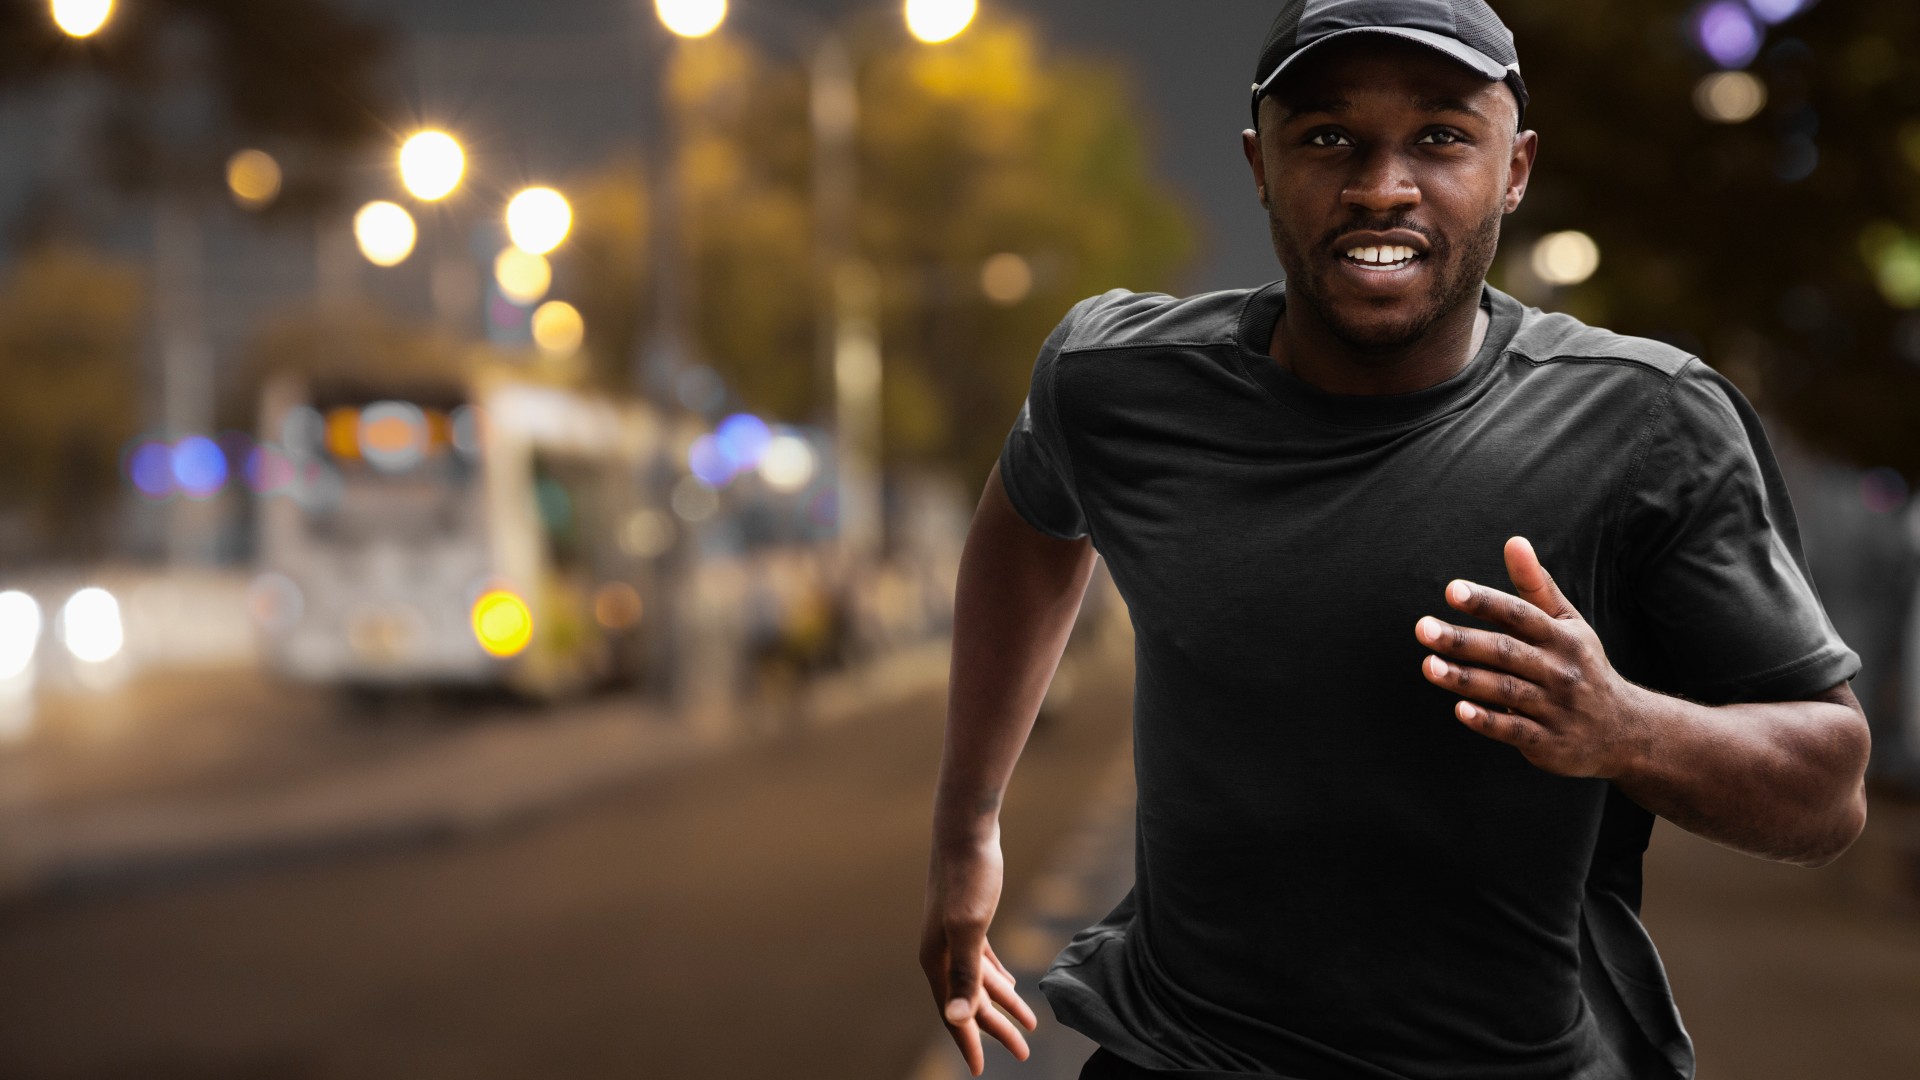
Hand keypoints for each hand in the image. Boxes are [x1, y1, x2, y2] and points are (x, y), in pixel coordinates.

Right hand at [918, 838, 1039, 1075]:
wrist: (966, 828)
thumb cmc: (969, 875)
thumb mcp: (971, 925)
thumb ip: (965, 973)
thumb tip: (956, 1017)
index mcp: (937, 959)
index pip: (953, 1013)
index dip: (968, 1043)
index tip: (980, 1071)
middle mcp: (940, 952)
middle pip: (968, 1002)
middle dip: (994, 1029)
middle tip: (1024, 1053)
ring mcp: (952, 935)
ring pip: (979, 982)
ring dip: (1002, 1005)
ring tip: (1030, 1026)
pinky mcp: (968, 919)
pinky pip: (982, 961)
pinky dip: (996, 978)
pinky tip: (1010, 987)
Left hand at [1415, 536, 1650, 778]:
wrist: (1624, 731)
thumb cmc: (1581, 666)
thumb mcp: (1567, 624)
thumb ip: (1535, 586)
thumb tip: (1513, 540)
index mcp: (1562, 637)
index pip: (1520, 614)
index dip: (1487, 602)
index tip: (1451, 590)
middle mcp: (1560, 670)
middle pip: (1506, 652)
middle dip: (1462, 640)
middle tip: (1422, 628)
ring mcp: (1555, 708)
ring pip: (1505, 690)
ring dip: (1465, 678)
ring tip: (1428, 665)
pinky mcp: (1548, 742)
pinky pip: (1514, 730)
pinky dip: (1488, 721)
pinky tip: (1459, 709)